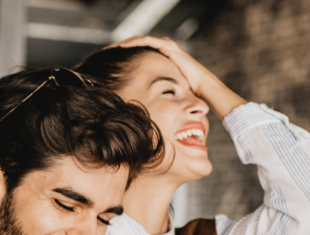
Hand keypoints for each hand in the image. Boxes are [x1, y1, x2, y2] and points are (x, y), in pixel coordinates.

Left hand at [107, 36, 246, 118]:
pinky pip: (150, 42)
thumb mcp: (166, 98)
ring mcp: (168, 49)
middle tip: (106, 52)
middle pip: (139, 47)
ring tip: (111, 47)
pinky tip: (124, 46)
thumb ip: (157, 102)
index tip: (112, 63)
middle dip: (122, 48)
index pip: (141, 56)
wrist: (203, 90)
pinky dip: (137, 42)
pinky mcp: (170, 48)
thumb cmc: (188, 97)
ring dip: (126, 43)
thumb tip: (142, 118)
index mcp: (161, 63)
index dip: (127, 58)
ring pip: (142, 41)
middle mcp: (164, 54)